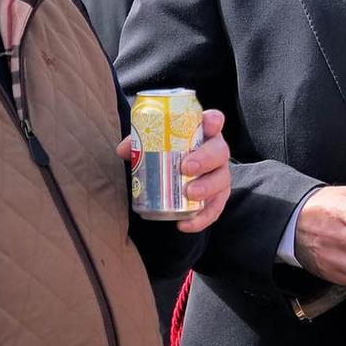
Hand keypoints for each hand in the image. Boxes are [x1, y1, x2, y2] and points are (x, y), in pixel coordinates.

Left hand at [118, 109, 230, 232]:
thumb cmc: (169, 154)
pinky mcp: (218, 198)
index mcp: (203, 134)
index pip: (214, 121)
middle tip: (187, 167)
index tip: (209, 124)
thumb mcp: (155, 145)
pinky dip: (202, 218)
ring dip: (207, 187)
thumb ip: (140, 143)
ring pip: (221, 180)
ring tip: (189, 193)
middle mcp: (216, 152)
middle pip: (219, 151)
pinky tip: (185, 225)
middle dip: (205, 159)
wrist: (179, 175)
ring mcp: (219, 175)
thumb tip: (123, 150)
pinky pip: (215, 209)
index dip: (214, 121)